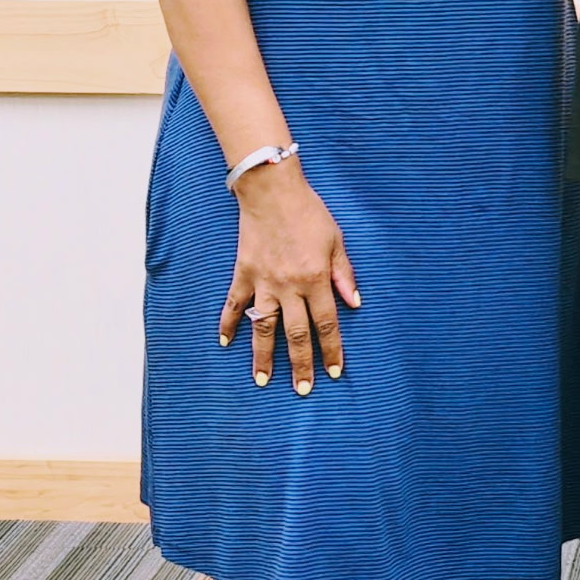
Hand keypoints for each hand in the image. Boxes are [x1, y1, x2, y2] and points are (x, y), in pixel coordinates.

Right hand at [218, 165, 360, 393]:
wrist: (271, 190)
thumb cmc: (308, 212)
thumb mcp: (336, 241)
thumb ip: (345, 274)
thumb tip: (355, 304)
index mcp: (316, 278)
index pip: (326, 323)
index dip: (331, 349)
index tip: (334, 372)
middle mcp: (289, 286)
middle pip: (296, 334)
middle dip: (300, 365)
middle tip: (302, 389)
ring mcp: (262, 282)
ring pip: (263, 327)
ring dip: (263, 356)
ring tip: (262, 380)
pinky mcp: (243, 273)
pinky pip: (233, 304)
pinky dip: (227, 323)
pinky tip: (224, 342)